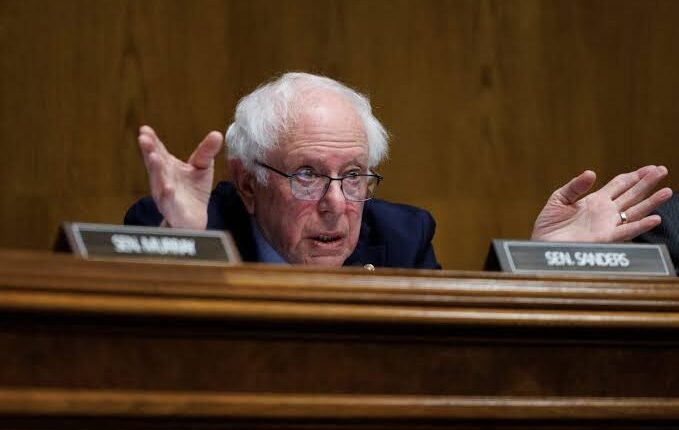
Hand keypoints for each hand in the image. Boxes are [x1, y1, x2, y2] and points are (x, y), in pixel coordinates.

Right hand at [138, 125, 222, 228]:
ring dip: (155, 170)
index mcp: (168, 166)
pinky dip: (166, 195)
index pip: (158, 151)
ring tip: (153, 157)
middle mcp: (163, 179)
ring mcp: (165, 195)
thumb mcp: (202, 167)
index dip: (151, 140)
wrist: (195, 219)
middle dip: (149, 151)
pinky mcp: (172, 210)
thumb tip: (217, 134)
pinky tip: (168, 187)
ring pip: (158, 182)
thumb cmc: (194, 191)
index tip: (145, 129)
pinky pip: (168, 202)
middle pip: (154, 164)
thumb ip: (206, 151)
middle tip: (144, 138)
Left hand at [531, 165, 671, 241]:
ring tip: (667, 191)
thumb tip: (591, 173)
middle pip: (631, 195)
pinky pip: (625, 232)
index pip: (620, 185)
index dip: (634, 176)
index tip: (650, 167)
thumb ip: (575, 186)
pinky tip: (653, 218)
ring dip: (651, 202)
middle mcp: (605, 212)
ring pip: (634, 211)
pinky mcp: (604, 238)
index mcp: (595, 201)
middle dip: (647, 183)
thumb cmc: (548, 226)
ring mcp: (607, 225)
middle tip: (663, 170)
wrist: (541, 245)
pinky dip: (640, 225)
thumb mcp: (559, 199)